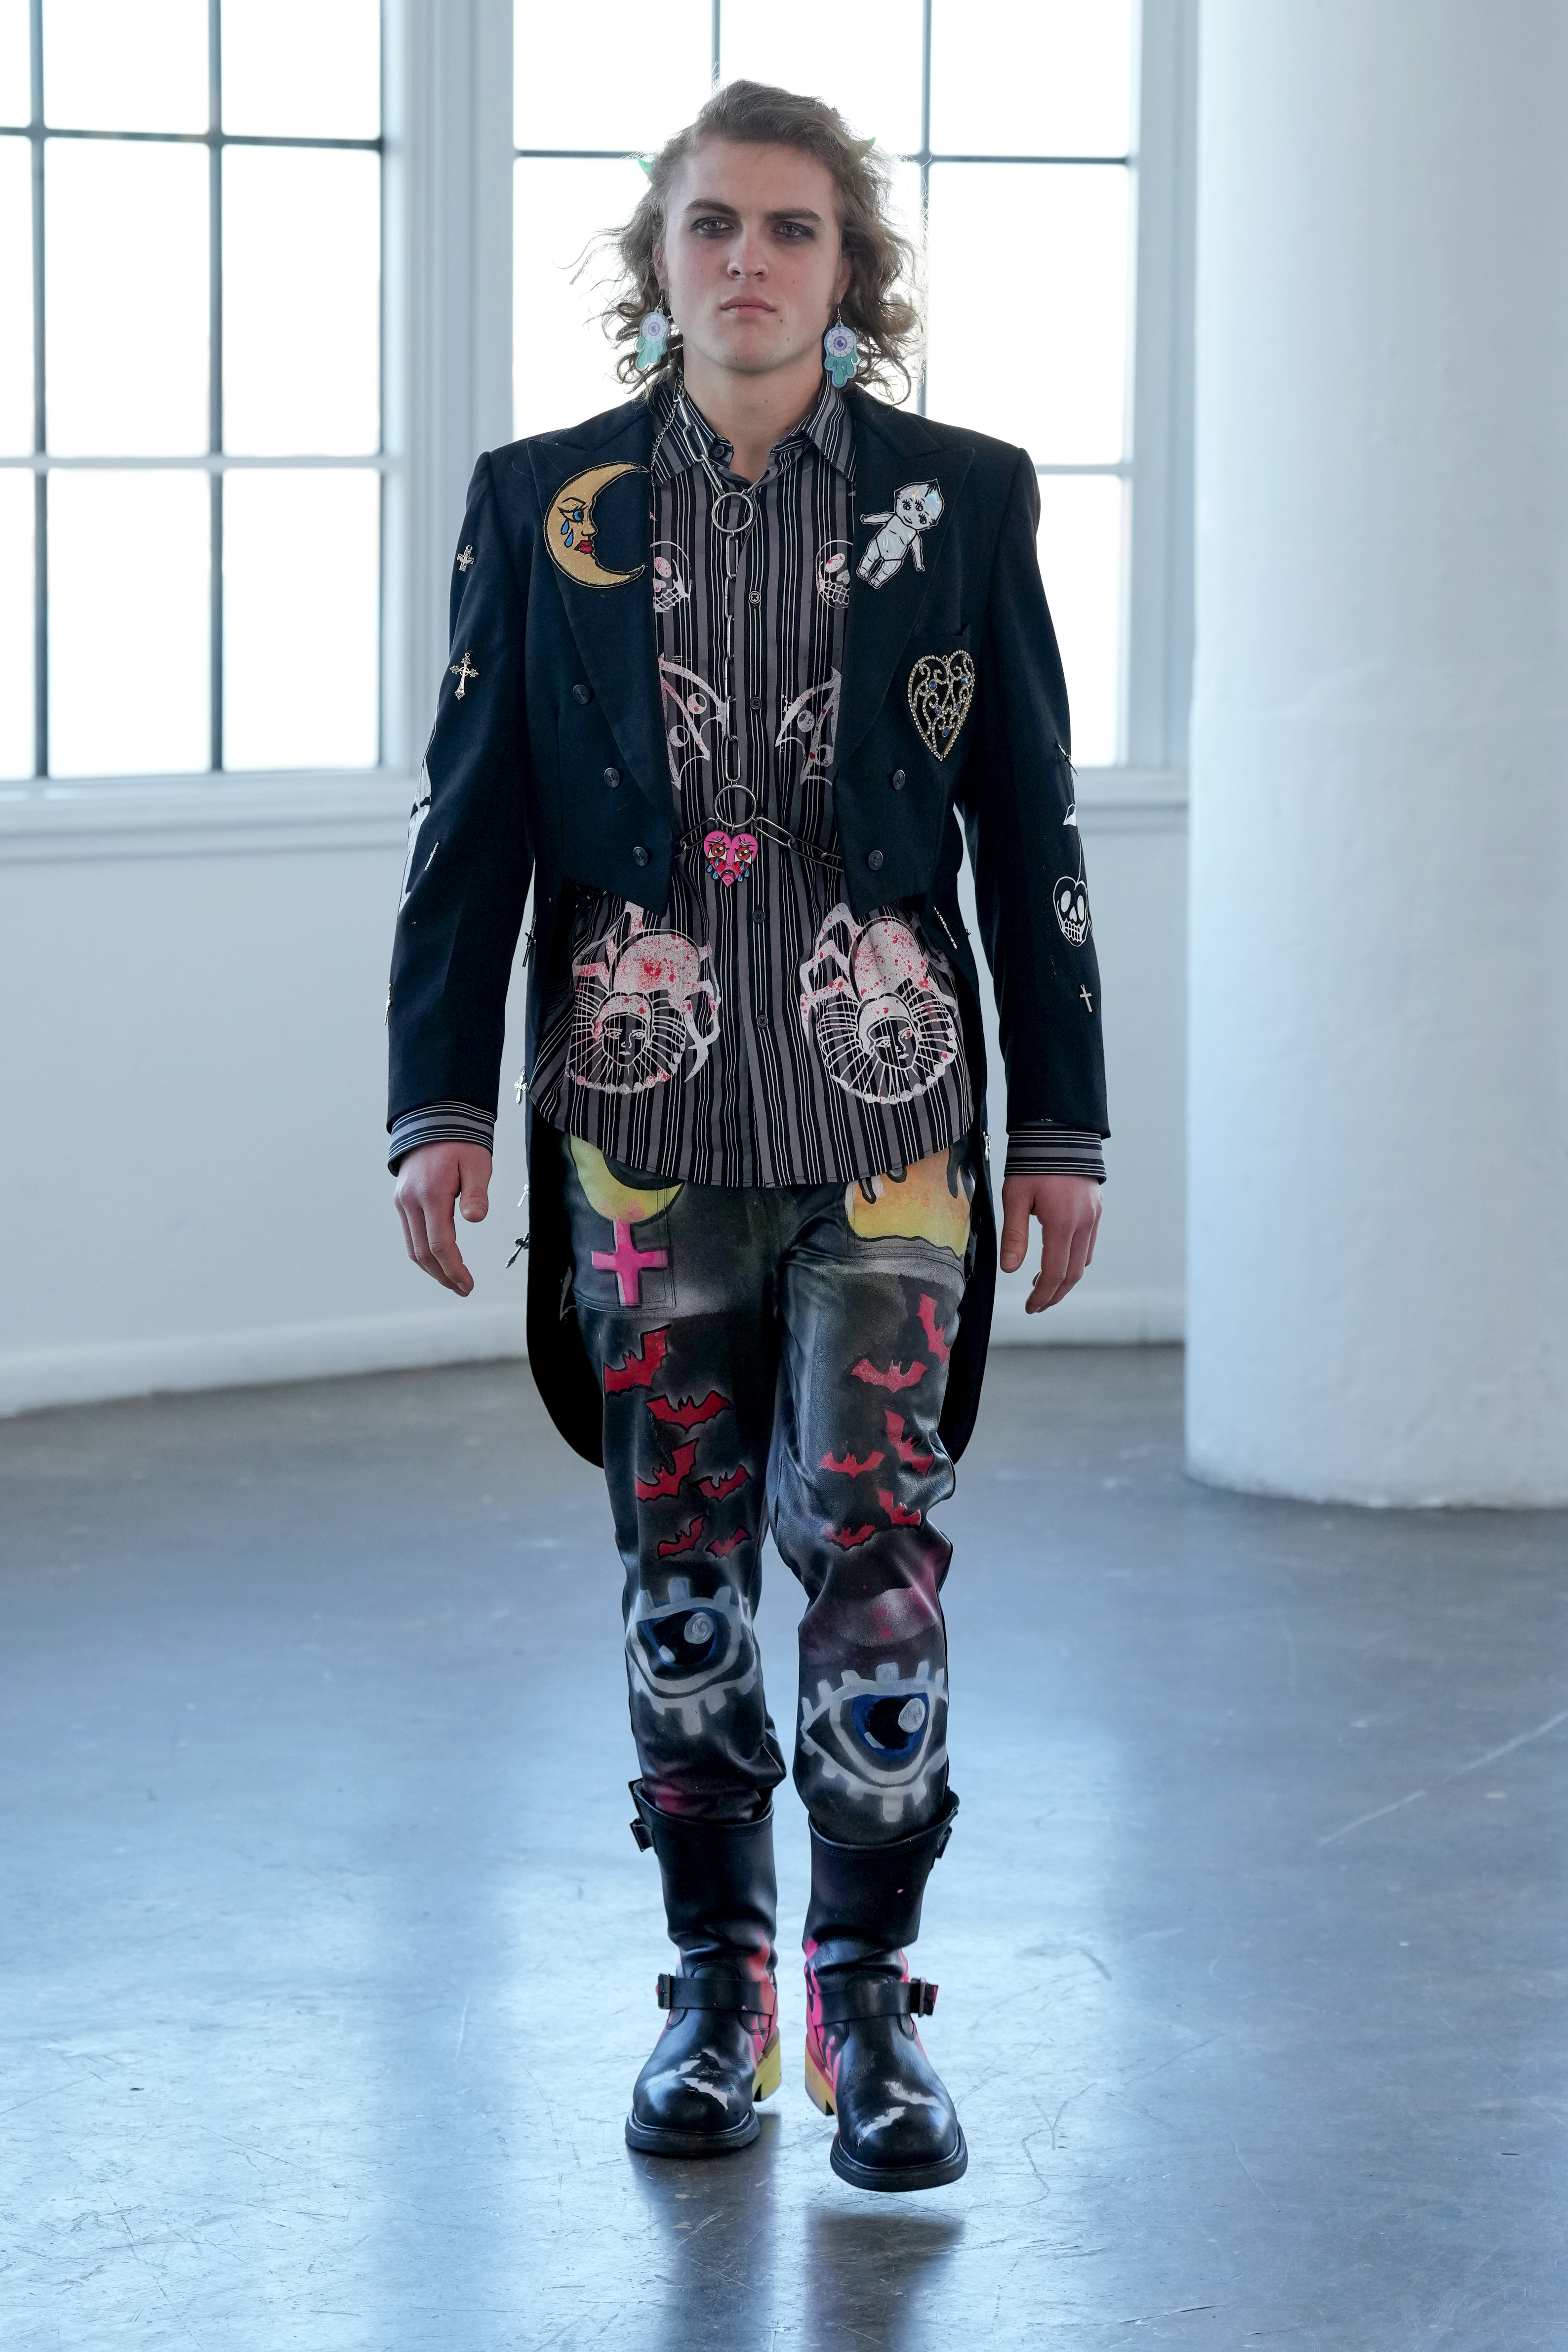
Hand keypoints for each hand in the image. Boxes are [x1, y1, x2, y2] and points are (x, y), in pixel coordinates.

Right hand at [393, 1141, 491, 1295]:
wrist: (435, 1121)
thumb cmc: (460, 1141)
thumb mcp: (477, 1163)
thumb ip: (476, 1192)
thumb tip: (475, 1218)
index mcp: (430, 1193)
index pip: (439, 1244)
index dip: (453, 1268)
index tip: (467, 1283)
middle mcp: (411, 1201)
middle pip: (422, 1252)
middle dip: (443, 1275)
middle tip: (462, 1288)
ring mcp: (403, 1201)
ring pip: (412, 1247)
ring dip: (431, 1268)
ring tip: (452, 1280)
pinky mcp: (402, 1200)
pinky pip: (410, 1235)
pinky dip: (423, 1252)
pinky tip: (438, 1260)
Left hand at [998, 1172, 1101, 1313]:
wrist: (1060, 1131)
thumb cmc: (1033, 1162)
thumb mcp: (1015, 1197)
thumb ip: (1014, 1235)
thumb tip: (1010, 1269)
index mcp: (1062, 1223)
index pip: (1055, 1273)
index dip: (1043, 1295)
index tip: (1031, 1308)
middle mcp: (1083, 1224)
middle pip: (1073, 1273)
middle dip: (1055, 1294)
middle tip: (1037, 1305)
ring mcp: (1093, 1217)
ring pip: (1084, 1261)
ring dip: (1066, 1279)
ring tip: (1044, 1285)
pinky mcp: (1096, 1209)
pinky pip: (1089, 1245)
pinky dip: (1075, 1260)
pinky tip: (1059, 1260)